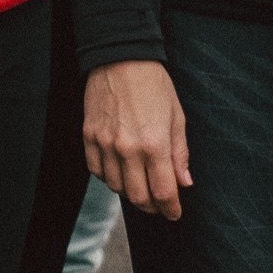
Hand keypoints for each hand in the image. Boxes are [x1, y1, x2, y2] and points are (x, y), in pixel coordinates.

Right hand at [84, 61, 191, 219]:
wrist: (120, 59)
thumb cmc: (153, 86)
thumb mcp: (177, 118)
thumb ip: (179, 154)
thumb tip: (184, 183)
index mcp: (155, 145)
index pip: (163, 193)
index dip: (171, 209)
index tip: (175, 213)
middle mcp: (128, 148)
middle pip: (138, 196)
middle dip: (152, 206)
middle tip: (159, 204)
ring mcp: (105, 143)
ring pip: (115, 186)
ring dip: (129, 192)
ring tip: (139, 186)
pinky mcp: (88, 135)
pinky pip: (95, 169)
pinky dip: (107, 177)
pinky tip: (118, 171)